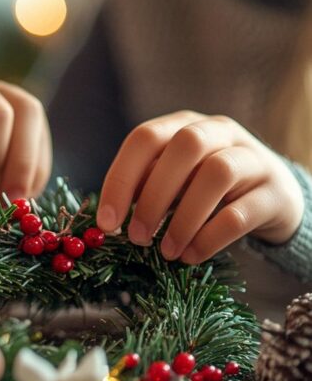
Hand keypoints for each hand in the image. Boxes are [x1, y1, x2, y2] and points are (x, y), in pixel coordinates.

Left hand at [96, 111, 304, 263]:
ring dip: (184, 218)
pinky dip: (210, 237)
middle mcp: (219, 132)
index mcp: (185, 124)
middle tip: (138, 237)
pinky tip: (191, 255)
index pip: (146, 138)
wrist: (272, 197)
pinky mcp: (274, 194)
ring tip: (167, 251)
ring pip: (218, 174)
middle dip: (154, 195)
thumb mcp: (176, 180)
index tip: (107, 222)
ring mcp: (252, 159)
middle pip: (186, 146)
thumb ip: (146, 187)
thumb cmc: (208, 189)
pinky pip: (241, 212)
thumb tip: (108, 218)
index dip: (121, 179)